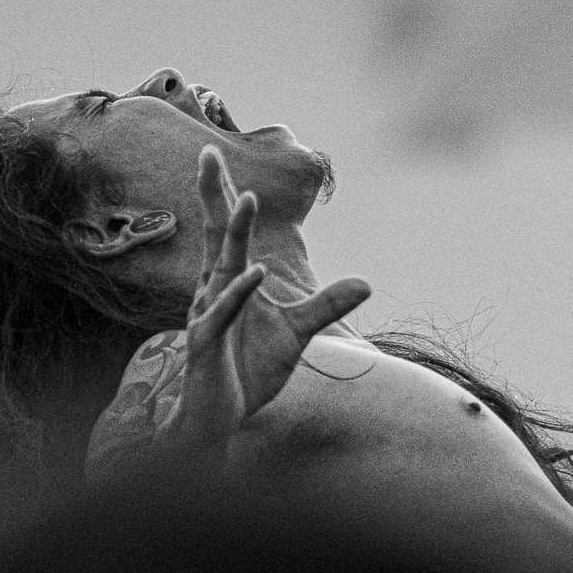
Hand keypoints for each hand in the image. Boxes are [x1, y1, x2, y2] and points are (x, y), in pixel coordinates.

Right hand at [159, 147, 371, 463]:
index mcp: (229, 283)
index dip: (222, 195)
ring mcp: (208, 315)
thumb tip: (366, 283)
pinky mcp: (207, 344)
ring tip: (245, 196)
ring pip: (222, 265)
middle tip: (208, 151)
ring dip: (234, 231)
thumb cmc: (248, 371)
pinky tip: (256, 271)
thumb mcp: (297, 334)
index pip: (226, 232)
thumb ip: (326, 305)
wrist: (220, 421)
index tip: (214, 155)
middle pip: (215, 234)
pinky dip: (240, 292)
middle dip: (212, 193)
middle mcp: (214, 291)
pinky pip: (223, 312)